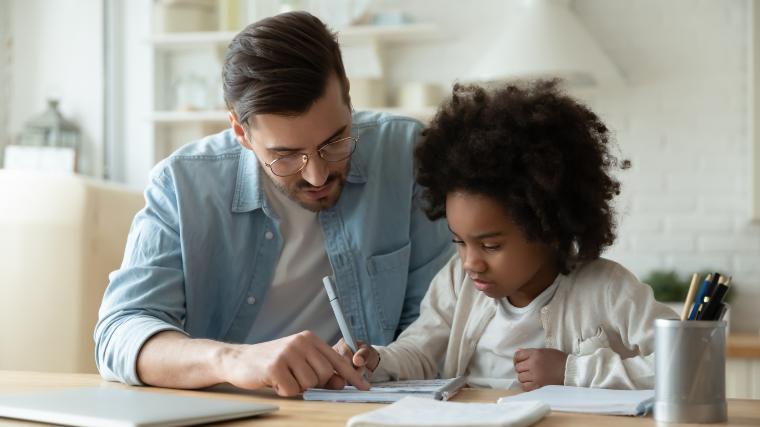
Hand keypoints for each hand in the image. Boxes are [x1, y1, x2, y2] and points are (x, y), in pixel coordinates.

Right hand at [218, 330, 369, 396]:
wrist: (238, 359)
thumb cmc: (272, 362)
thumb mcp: (299, 362)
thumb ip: (320, 371)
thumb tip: (341, 383)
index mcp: (309, 338)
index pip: (336, 359)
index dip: (351, 376)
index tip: (364, 387)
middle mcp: (301, 342)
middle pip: (324, 375)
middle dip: (312, 383)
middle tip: (294, 377)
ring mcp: (288, 352)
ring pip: (309, 384)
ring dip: (295, 387)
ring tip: (283, 377)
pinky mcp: (275, 366)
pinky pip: (291, 390)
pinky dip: (283, 391)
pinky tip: (274, 381)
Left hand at [513, 348, 567, 390]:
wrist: (570, 370)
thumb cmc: (559, 359)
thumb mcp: (545, 351)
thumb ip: (532, 352)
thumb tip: (519, 353)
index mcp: (535, 353)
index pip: (518, 355)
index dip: (516, 359)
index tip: (519, 362)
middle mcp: (533, 363)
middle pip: (518, 367)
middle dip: (521, 368)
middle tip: (526, 370)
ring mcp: (535, 375)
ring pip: (520, 377)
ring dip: (523, 377)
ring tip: (529, 376)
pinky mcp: (539, 384)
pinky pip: (525, 387)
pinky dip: (525, 385)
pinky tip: (530, 383)